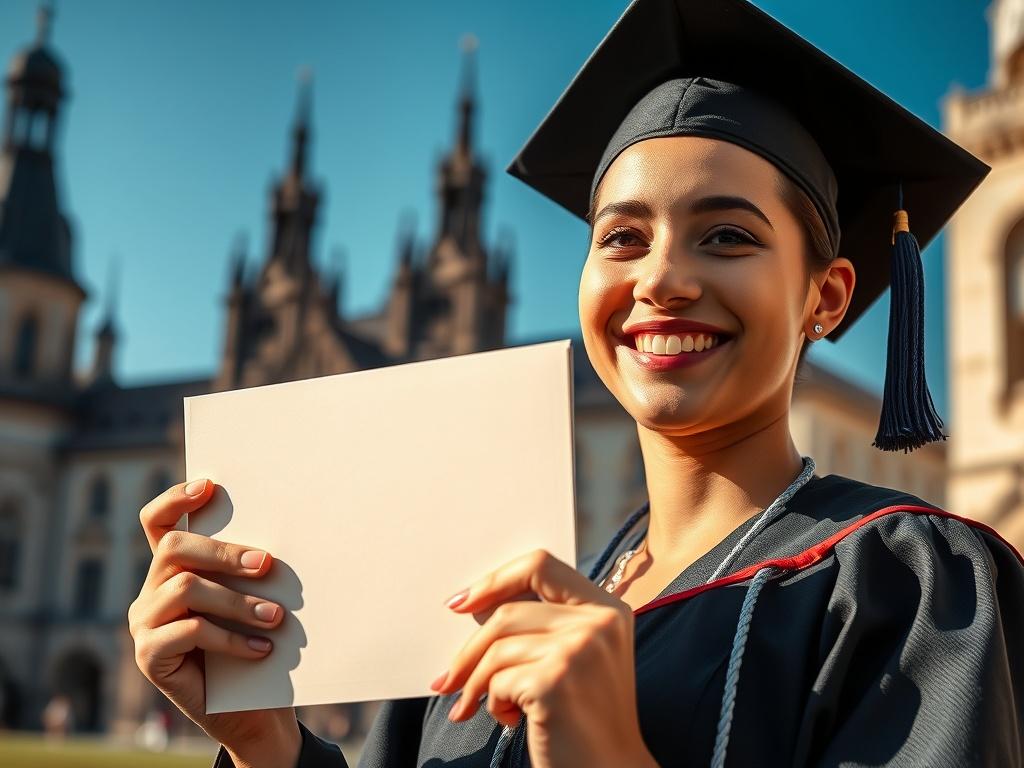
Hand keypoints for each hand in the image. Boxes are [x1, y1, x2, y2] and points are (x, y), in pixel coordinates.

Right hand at [127, 479, 300, 767]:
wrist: (251, 707)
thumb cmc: (254, 643)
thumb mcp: (251, 600)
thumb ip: (247, 570)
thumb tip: (275, 540)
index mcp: (172, 570)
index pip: (156, 522)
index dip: (174, 498)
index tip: (210, 485)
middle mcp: (151, 591)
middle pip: (175, 549)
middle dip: (224, 552)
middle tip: (266, 564)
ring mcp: (145, 624)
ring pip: (186, 589)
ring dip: (238, 601)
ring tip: (277, 616)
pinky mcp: (149, 656)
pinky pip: (189, 632)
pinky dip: (230, 639)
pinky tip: (261, 649)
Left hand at [430, 549, 657, 767]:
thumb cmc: (586, 721)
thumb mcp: (580, 658)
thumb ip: (546, 624)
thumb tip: (474, 604)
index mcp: (607, 609)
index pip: (540, 565)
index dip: (495, 580)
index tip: (462, 603)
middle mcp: (599, 622)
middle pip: (508, 611)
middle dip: (469, 650)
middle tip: (447, 680)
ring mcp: (580, 649)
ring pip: (497, 648)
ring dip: (475, 683)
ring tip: (475, 708)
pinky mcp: (556, 680)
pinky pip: (498, 681)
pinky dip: (493, 704)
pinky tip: (511, 721)